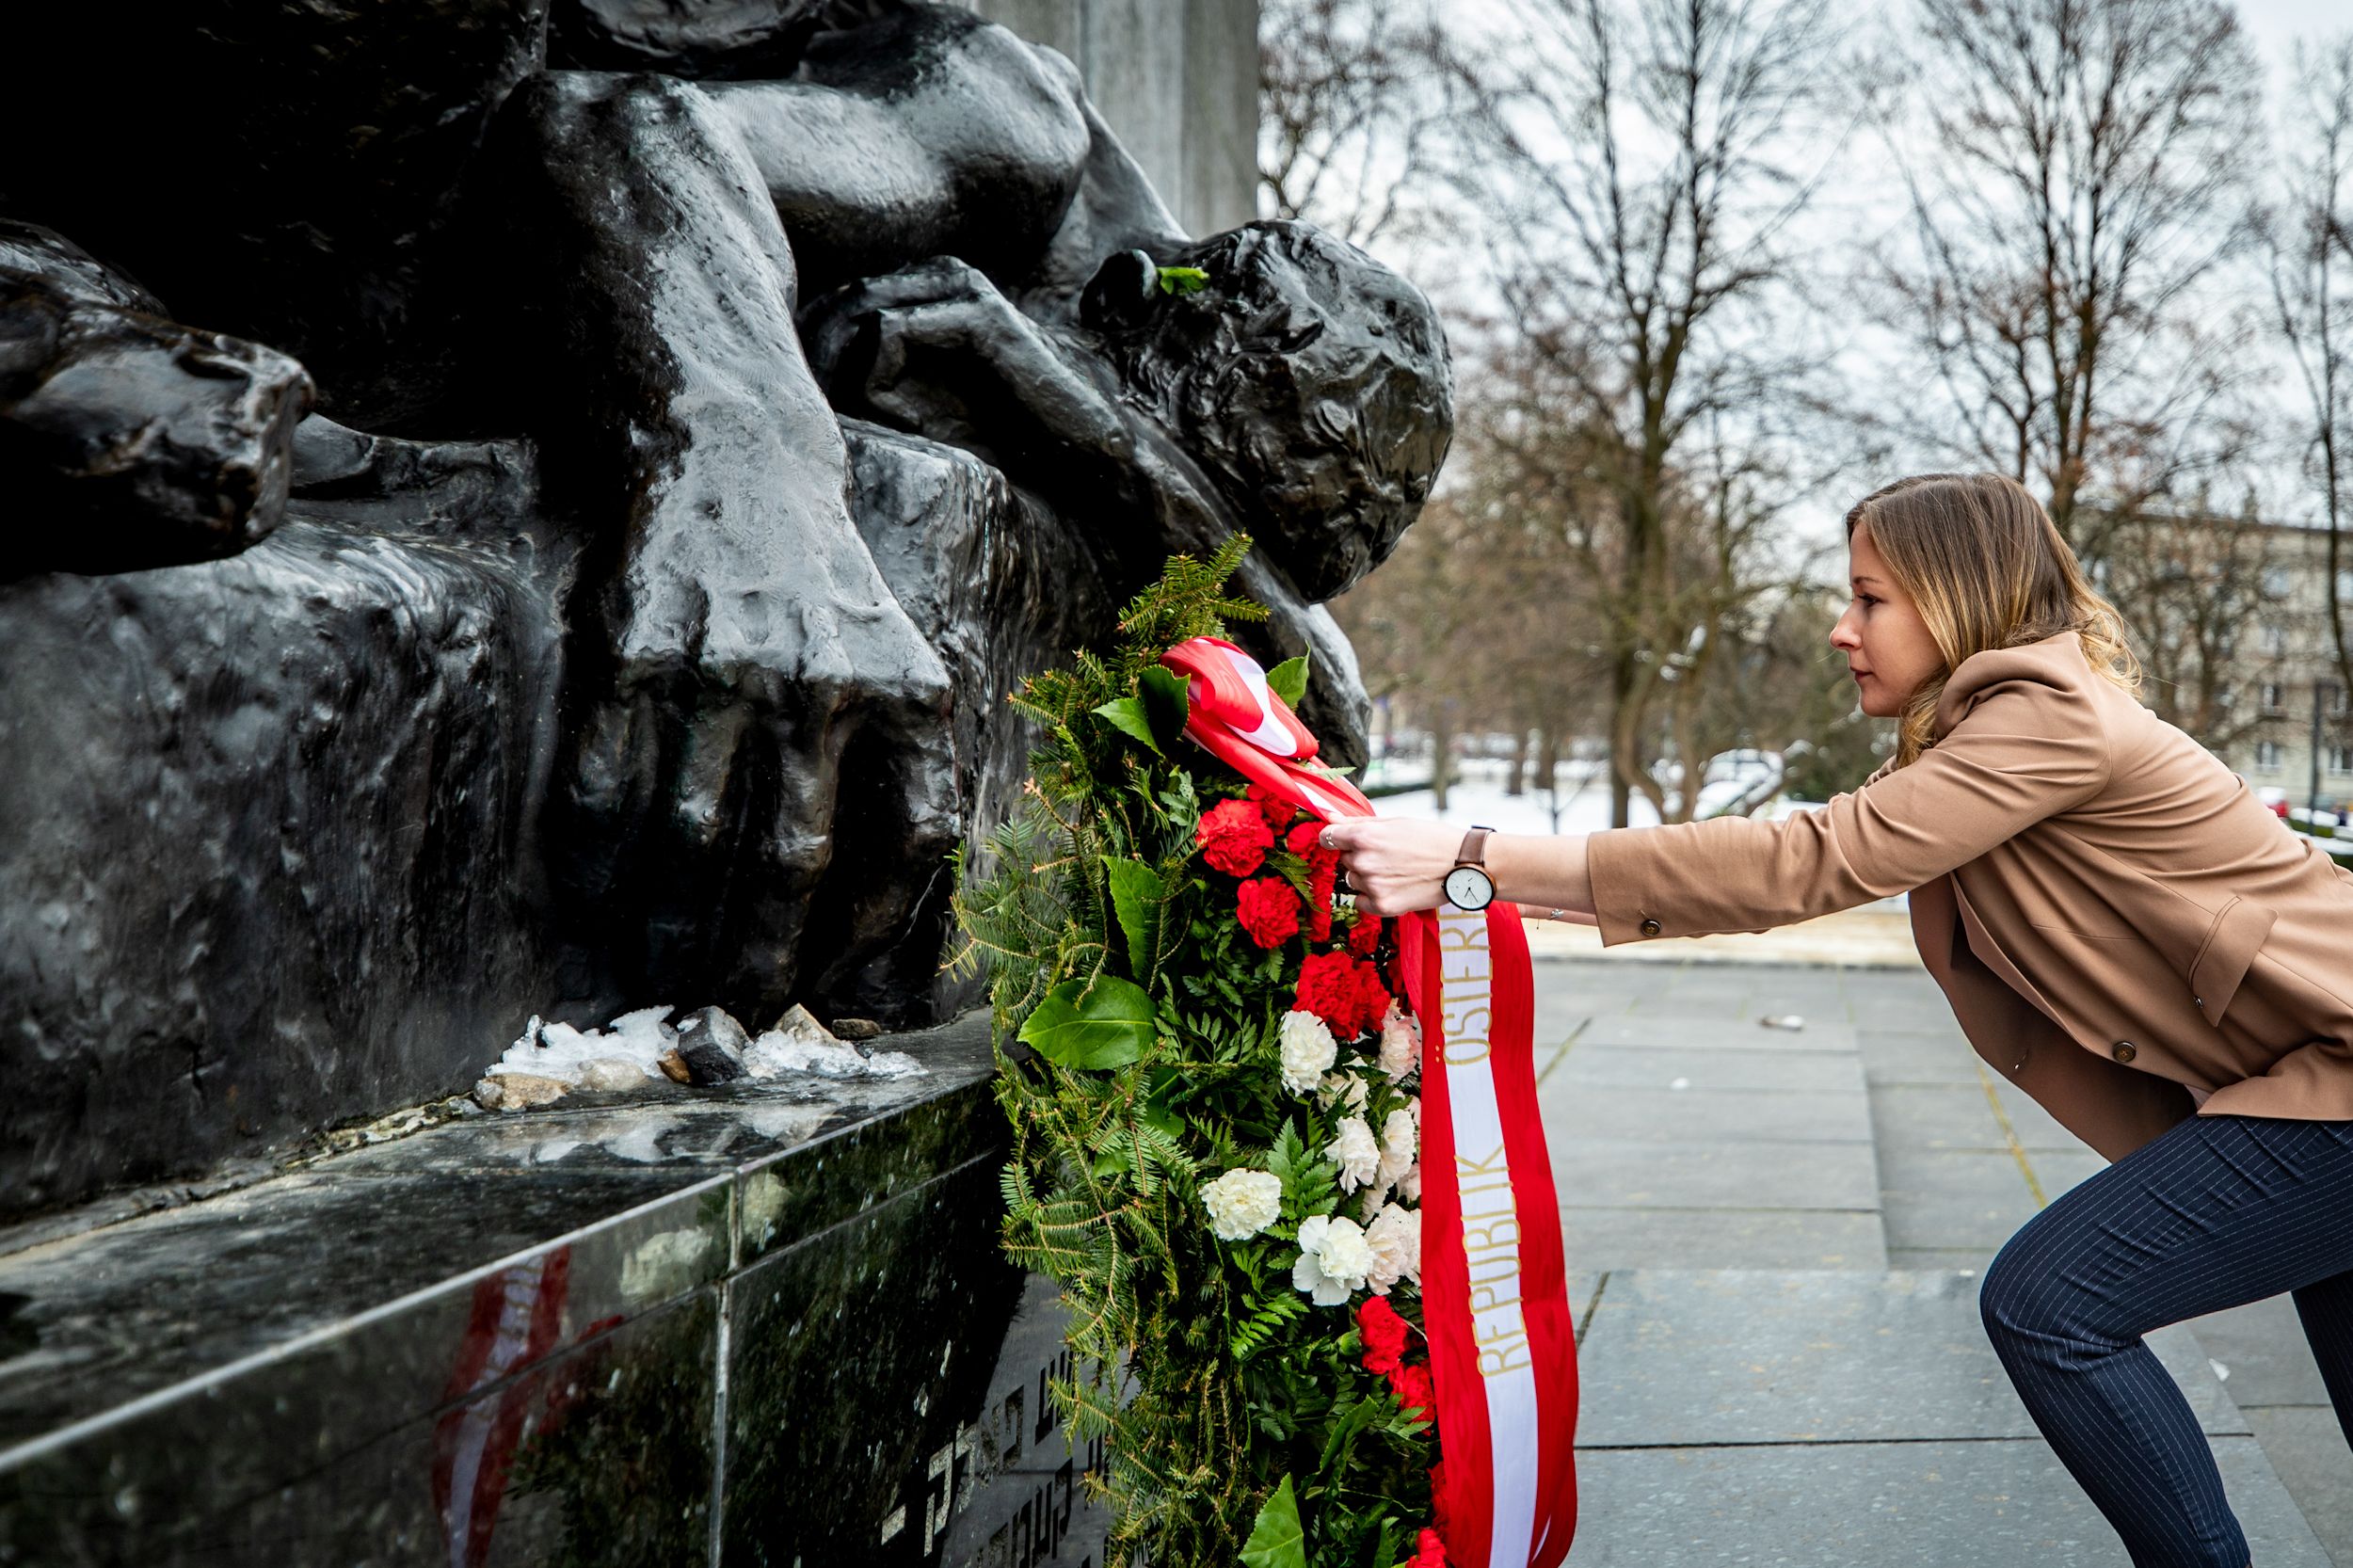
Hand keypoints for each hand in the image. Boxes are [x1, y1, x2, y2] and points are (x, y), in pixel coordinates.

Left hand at [1317, 817, 1463, 916]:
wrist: (1462, 864)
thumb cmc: (1432, 839)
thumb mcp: (1395, 822)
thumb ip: (1358, 822)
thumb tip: (1330, 818)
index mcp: (1364, 836)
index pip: (1328, 837)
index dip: (1336, 838)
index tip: (1344, 841)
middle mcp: (1364, 861)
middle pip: (1344, 860)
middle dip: (1359, 857)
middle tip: (1388, 856)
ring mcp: (1372, 885)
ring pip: (1353, 881)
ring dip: (1367, 878)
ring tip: (1396, 872)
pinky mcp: (1382, 906)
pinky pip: (1361, 902)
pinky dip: (1372, 897)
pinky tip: (1394, 888)